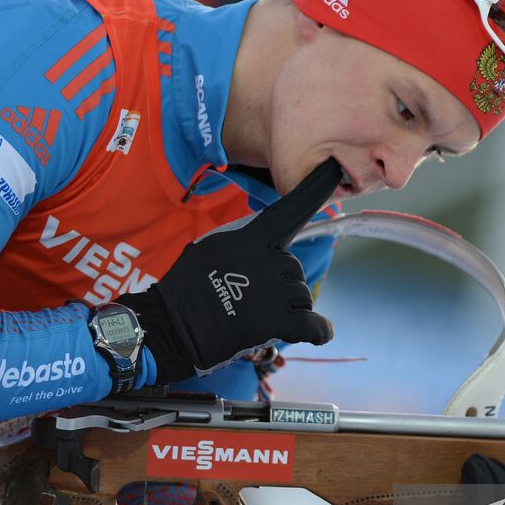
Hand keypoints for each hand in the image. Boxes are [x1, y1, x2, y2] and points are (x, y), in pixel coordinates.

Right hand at [117, 158, 340, 384]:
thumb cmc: (187, 287)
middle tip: (247, 297)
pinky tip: (315, 333)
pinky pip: (314, 325)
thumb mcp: (212, 247)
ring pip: (301, 297)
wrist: (172, 326)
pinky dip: (317, 331)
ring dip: (286, 308)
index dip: (313, 191)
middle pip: (294, 269)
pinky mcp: (277, 322)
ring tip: (253, 315)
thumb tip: (269, 244)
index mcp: (251, 237)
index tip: (331, 172)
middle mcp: (268, 258)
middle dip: (279, 284)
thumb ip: (245, 241)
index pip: (289, 211)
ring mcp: (274, 291)